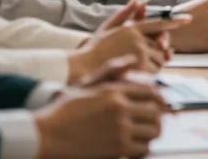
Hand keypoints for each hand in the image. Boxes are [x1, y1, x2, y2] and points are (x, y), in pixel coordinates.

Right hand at [34, 82, 166, 158]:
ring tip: (147, 133)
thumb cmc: (64, 110)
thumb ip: (111, 71)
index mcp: (114, 90)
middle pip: (156, 110)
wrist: (46, 135)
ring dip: (152, 132)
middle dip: (159, 116)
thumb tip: (133, 59)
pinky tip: (136, 146)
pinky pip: (143, 148)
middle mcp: (120, 107)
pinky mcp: (117, 148)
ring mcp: (120, 128)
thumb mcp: (86, 85)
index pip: (150, 90)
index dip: (159, 97)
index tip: (160, 103)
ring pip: (153, 129)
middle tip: (156, 120)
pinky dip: (143, 148)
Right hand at [68, 1, 186, 81]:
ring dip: (153, 66)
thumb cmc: (92, 50)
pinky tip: (136, 77)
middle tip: (144, 62)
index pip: (158, 23)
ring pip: (159, 61)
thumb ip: (123, 16)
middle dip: (156, 55)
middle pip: (160, 47)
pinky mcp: (138, 67)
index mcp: (131, 28)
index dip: (174, 20)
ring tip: (136, 70)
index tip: (188, 18)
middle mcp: (137, 38)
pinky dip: (149, 76)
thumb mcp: (106, 29)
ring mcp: (138, 52)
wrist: (81, 69)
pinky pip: (154, 73)